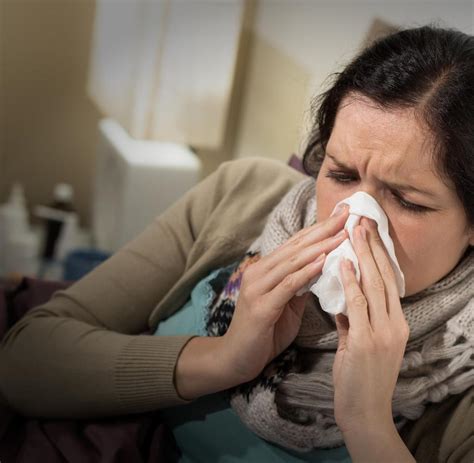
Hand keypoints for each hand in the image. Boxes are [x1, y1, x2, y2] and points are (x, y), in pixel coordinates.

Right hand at [221, 205, 349, 383]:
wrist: (236, 358)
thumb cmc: (264, 331)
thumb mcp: (286, 305)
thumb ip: (300, 285)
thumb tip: (323, 269)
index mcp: (265, 270)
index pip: (295, 244)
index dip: (319, 229)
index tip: (342, 216)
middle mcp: (259, 272)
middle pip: (296, 246)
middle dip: (323, 229)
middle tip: (346, 213)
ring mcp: (257, 287)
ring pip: (293, 261)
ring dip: (320, 246)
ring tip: (342, 234)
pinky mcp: (260, 305)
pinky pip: (288, 284)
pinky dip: (306, 271)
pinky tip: (323, 260)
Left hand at [332, 218, 409, 434]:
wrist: (364, 412)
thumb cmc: (360, 378)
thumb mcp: (358, 344)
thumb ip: (352, 321)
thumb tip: (342, 301)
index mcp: (395, 323)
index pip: (388, 281)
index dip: (378, 255)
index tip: (368, 232)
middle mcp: (394, 324)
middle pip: (383, 277)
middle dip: (371, 246)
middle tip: (362, 220)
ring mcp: (382, 333)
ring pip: (373, 285)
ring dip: (362, 255)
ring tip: (353, 230)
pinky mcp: (365, 342)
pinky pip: (357, 305)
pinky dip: (350, 282)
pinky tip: (342, 263)